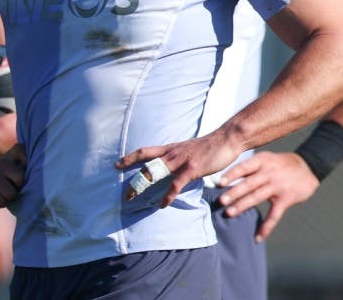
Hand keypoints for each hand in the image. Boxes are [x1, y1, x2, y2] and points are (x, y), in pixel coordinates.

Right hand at [0, 143, 25, 207]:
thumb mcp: (10, 166)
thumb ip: (24, 163)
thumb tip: (38, 172)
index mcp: (8, 156)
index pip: (21, 149)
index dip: (26, 160)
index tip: (24, 167)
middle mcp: (0, 163)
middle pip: (20, 179)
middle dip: (18, 188)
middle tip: (11, 187)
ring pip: (11, 194)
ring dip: (9, 198)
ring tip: (2, 193)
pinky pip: (2, 201)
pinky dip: (1, 203)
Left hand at [115, 132, 240, 207]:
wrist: (226, 139)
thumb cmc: (209, 146)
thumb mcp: (189, 150)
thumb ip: (179, 157)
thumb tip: (172, 165)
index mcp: (171, 148)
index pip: (145, 152)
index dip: (130, 158)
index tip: (116, 164)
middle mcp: (172, 153)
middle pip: (146, 164)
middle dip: (133, 178)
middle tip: (124, 193)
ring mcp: (181, 160)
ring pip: (155, 172)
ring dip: (142, 185)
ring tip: (133, 198)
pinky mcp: (192, 169)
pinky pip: (176, 184)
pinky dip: (168, 195)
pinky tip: (163, 204)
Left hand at [217, 151, 319, 241]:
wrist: (309, 167)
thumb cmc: (280, 164)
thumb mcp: (266, 159)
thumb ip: (250, 167)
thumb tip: (226, 179)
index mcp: (262, 161)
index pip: (244, 167)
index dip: (231, 175)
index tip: (219, 183)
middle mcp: (269, 172)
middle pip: (249, 184)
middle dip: (234, 193)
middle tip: (220, 201)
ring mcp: (278, 186)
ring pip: (257, 197)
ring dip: (243, 206)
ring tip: (229, 213)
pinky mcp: (286, 199)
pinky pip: (274, 215)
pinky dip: (266, 227)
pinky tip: (258, 237)